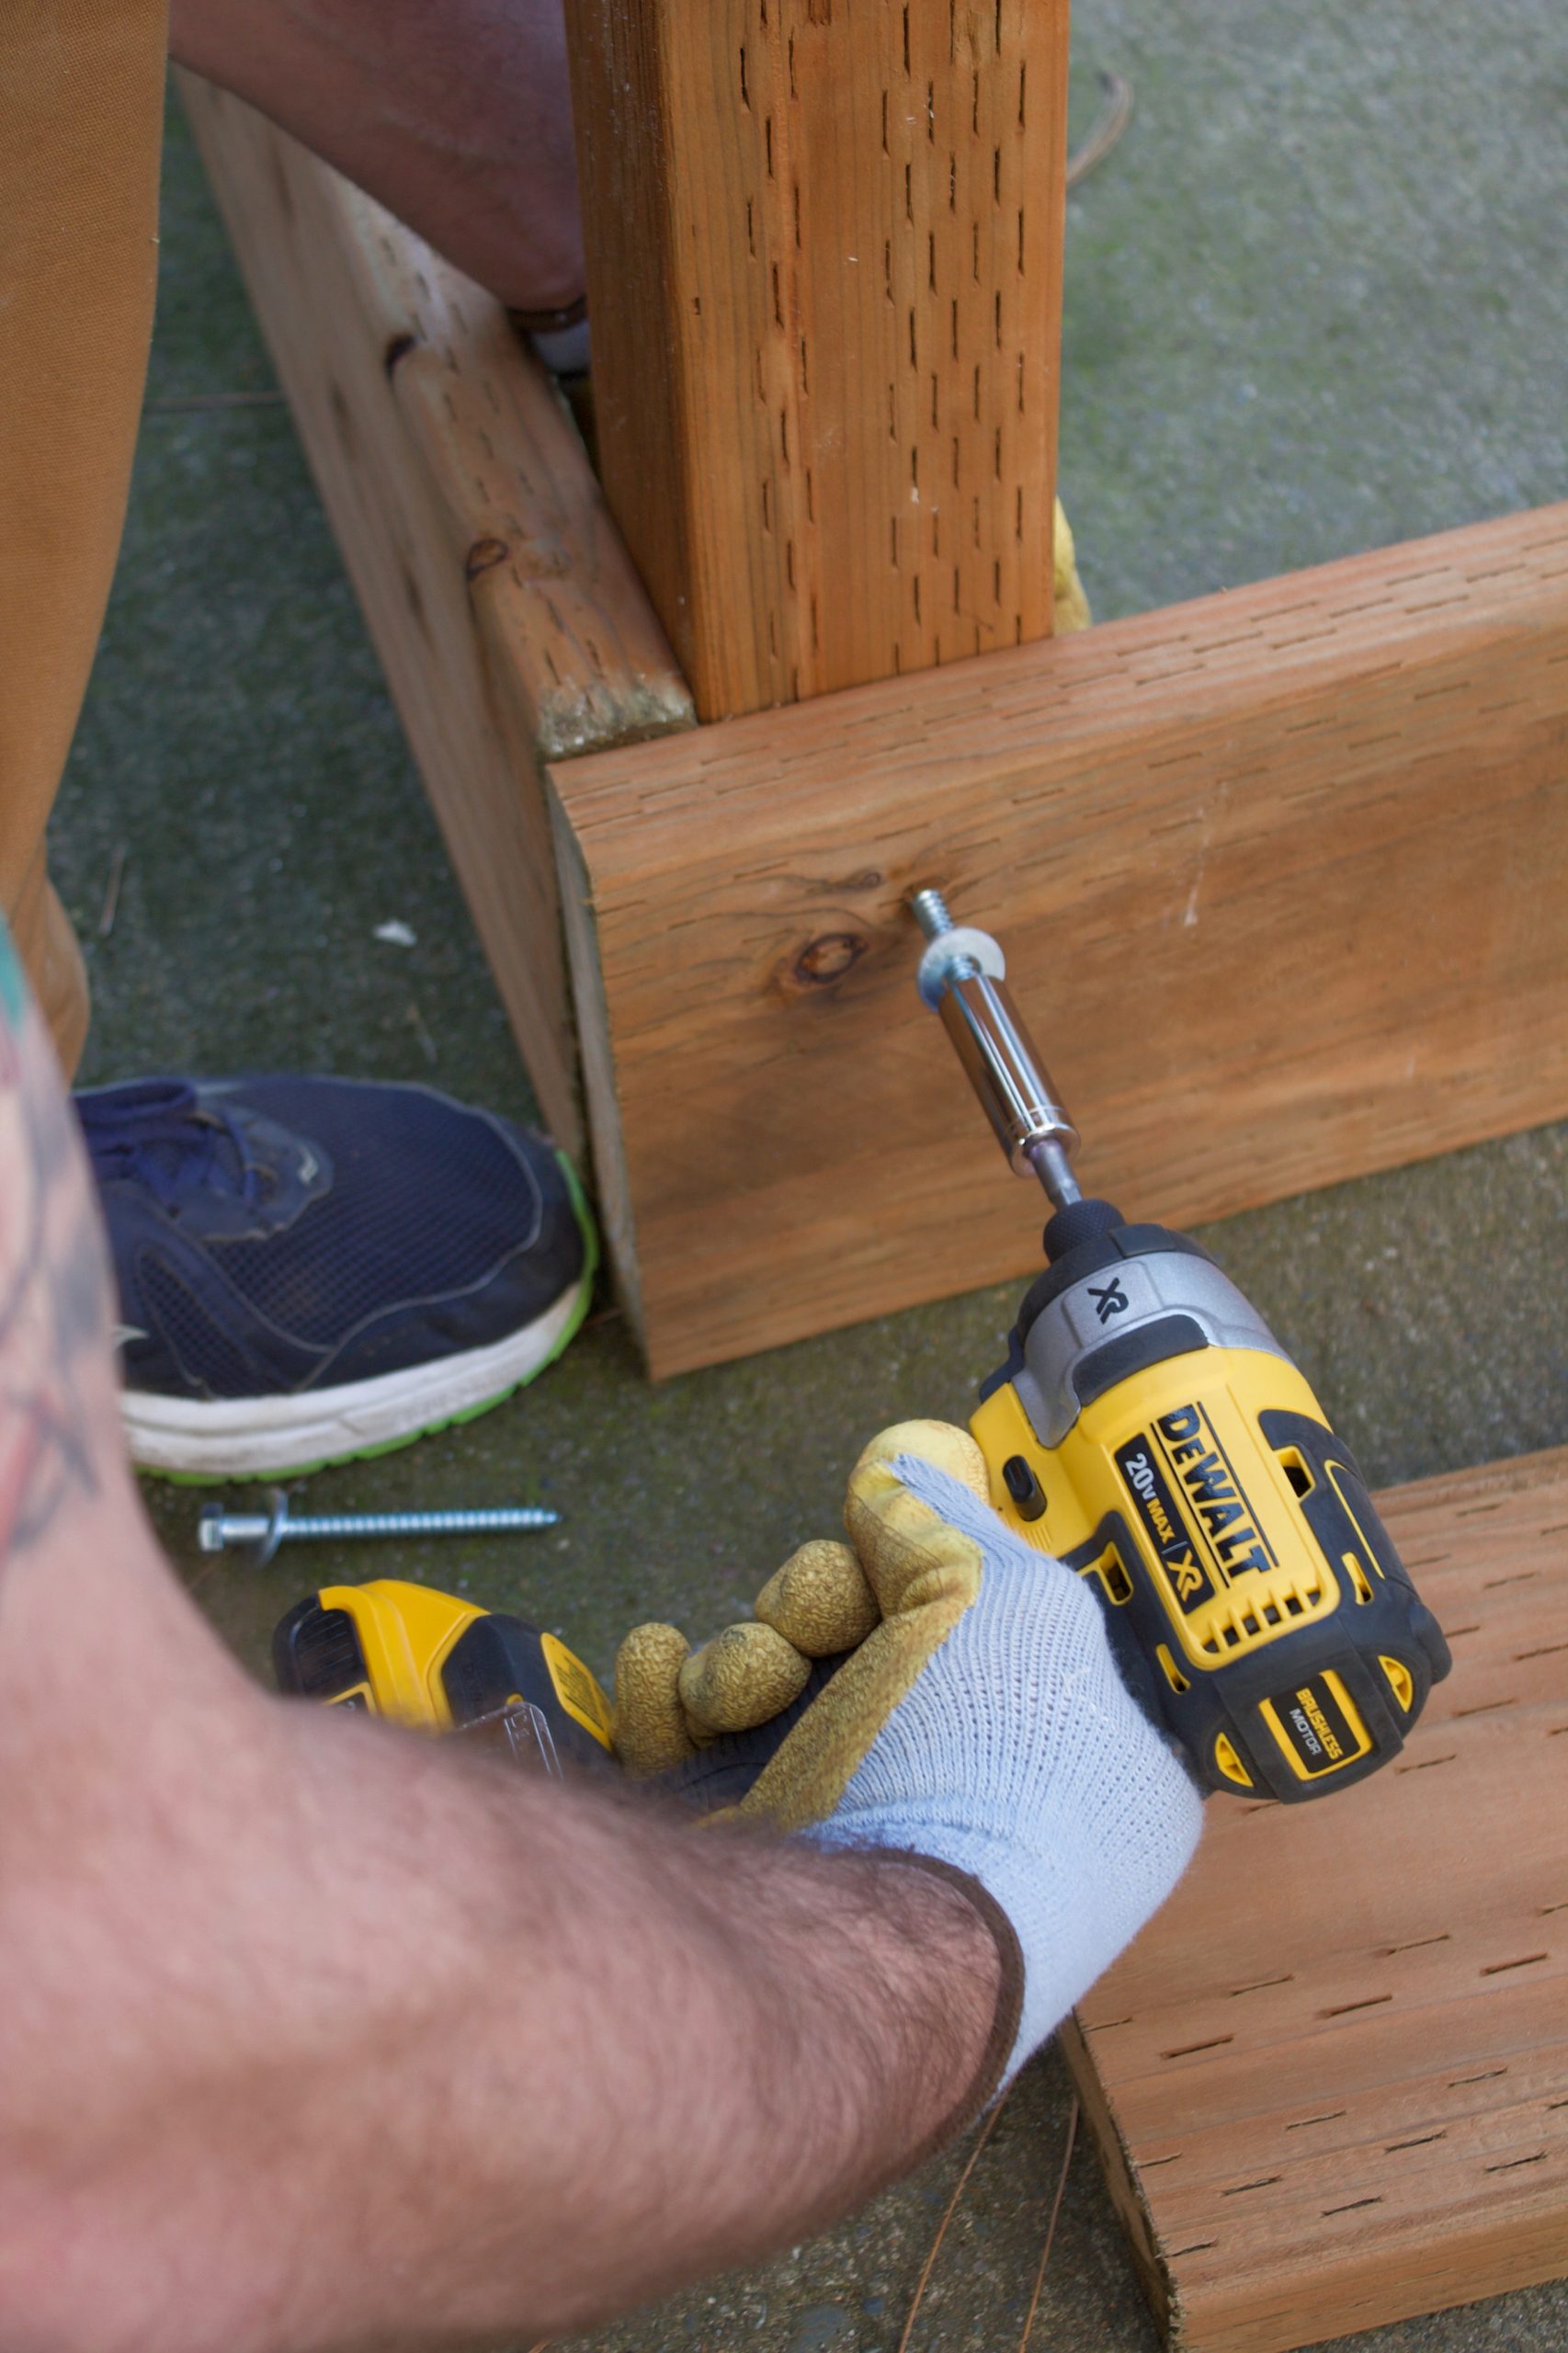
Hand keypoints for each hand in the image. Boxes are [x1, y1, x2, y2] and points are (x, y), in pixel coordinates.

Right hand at [615, 1419, 1202, 2080]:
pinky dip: (670, 1696)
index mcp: (1079, 1746)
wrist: (857, 1946)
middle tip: (821, 1616)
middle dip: (824, 1600)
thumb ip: (954, 1517)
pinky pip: (693, 1738)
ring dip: (746, 1653)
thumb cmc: (984, 1776)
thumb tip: (914, 1458)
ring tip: (749, 1685)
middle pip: (871, 1631)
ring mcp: (854, 1825)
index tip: (911, 1517)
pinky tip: (667, 1680)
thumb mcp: (1012, 1599)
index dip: (950, 1559)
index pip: (1012, 1616)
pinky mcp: (748, 1848)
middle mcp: (971, 1787)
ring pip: (776, 1675)